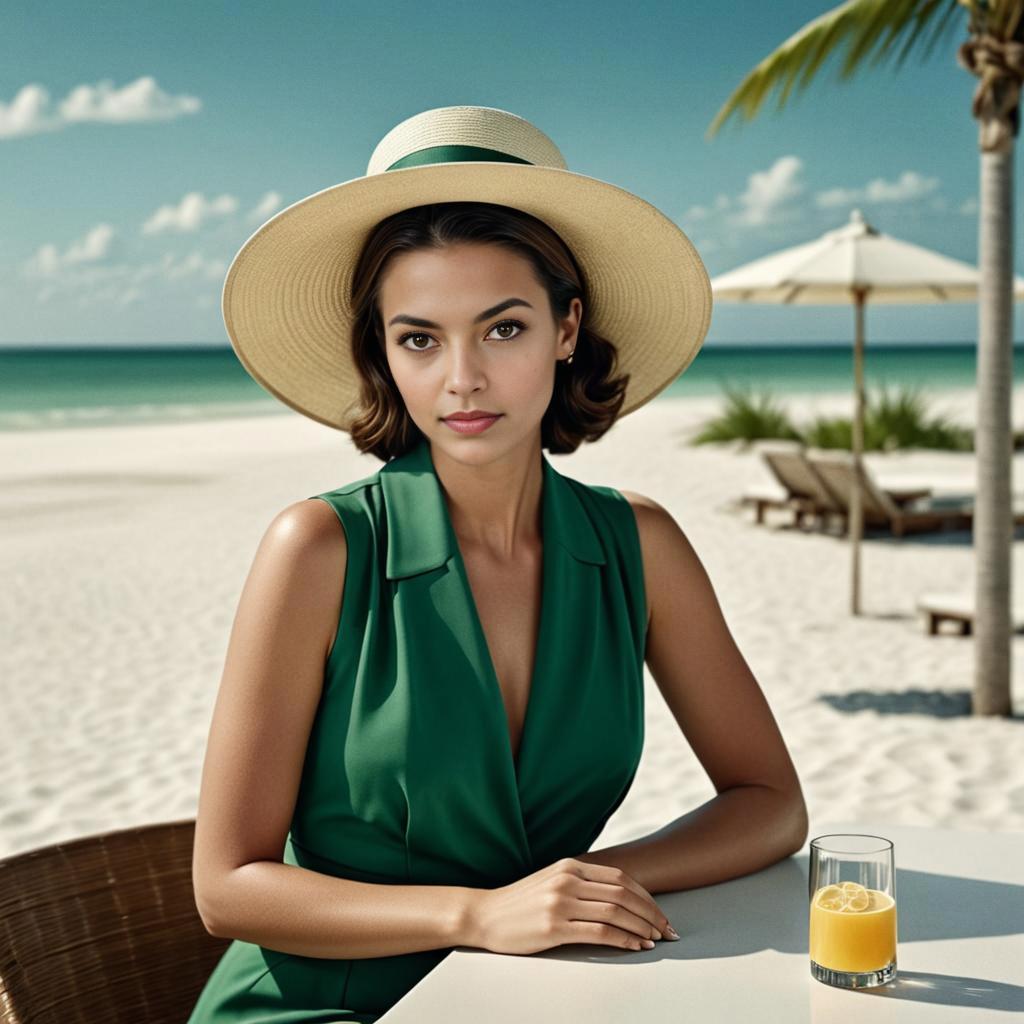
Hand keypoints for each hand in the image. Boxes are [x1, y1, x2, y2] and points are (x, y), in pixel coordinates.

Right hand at [466, 857, 676, 955]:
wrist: (484, 915)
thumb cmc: (521, 903)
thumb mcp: (552, 881)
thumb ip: (581, 883)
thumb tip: (620, 898)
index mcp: (570, 866)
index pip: (620, 879)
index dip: (646, 897)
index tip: (660, 914)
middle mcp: (568, 879)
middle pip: (623, 894)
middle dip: (651, 913)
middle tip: (667, 930)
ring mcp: (560, 902)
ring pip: (615, 912)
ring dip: (641, 928)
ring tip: (654, 940)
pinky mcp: (554, 927)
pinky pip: (599, 932)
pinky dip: (623, 940)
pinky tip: (634, 947)